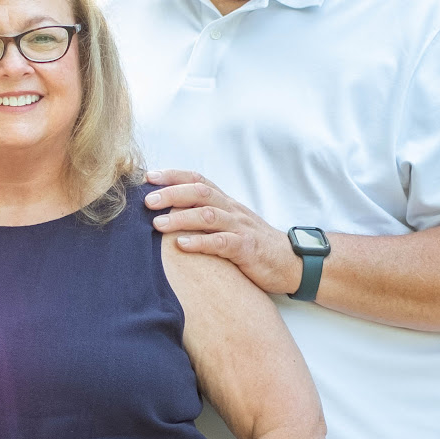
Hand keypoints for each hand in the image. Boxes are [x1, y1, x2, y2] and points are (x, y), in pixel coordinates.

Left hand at [145, 169, 300, 294]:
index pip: (197, 180)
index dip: (173, 175)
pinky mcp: (246, 249)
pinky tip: (181, 245)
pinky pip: (222, 243)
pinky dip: (200, 243)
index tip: (148, 176)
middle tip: (147, 200)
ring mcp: (240, 228)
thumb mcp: (229, 222)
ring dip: (180, 218)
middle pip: (199, 193)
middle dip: (171, 193)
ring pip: (208, 216)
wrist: (291, 263)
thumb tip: (168, 208)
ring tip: (157, 223)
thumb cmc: (252, 243)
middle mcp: (231, 210)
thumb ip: (205, 214)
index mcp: (225, 201)